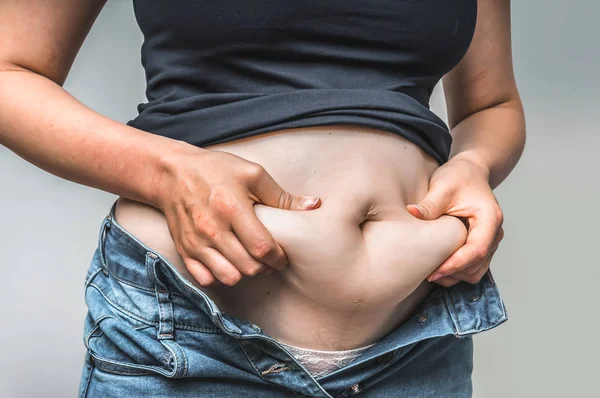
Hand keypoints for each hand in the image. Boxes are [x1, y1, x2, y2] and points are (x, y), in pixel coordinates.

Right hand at [155, 142, 321, 286]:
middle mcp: (212, 229)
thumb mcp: (251, 173)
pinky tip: (228, 262)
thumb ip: (282, 195)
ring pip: (229, 277)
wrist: (172, 173)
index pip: (262, 247)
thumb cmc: (215, 170)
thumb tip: (315, 205)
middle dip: (265, 267)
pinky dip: (220, 276)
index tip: (283, 254)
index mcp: (231, 207)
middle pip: (249, 266)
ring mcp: (196, 242)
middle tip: (269, 257)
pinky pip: (206, 279)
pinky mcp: (184, 250)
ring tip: (249, 260)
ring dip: (245, 273)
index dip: (279, 257)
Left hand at [405, 155, 503, 286]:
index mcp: (490, 218)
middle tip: (425, 272)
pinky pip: (472, 268)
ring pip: (476, 272)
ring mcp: (490, 241)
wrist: (470, 173)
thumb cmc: (459, 178)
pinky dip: (456, 271)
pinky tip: (437, 265)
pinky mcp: (482, 246)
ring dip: (454, 275)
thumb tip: (411, 212)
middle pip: (477, 266)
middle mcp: (495, 233)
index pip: (477, 250)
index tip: (434, 272)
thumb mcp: (442, 187)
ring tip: (430, 269)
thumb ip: (430, 204)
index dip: (455, 264)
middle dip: (452, 273)